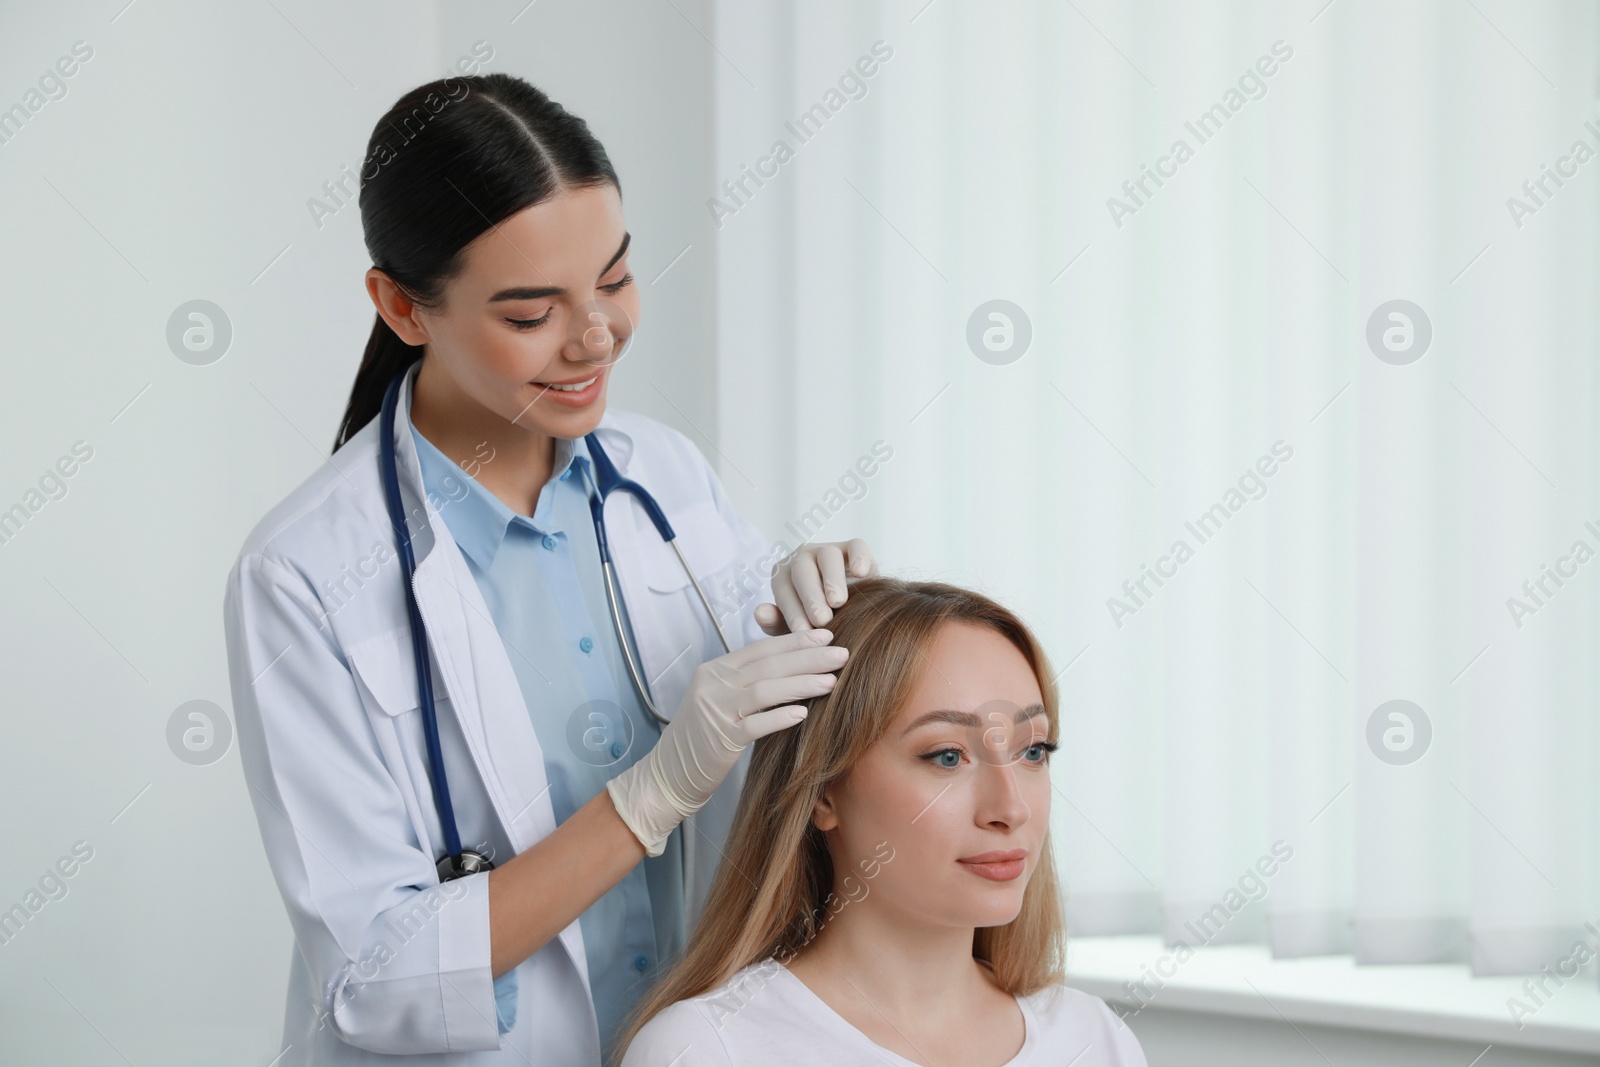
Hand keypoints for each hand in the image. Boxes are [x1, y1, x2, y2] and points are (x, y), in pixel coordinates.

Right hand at [605, 629, 847, 855]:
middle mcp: (712, 685)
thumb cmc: (701, 738)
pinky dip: (780, 717)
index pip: (760, 648)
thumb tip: (790, 667)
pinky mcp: (719, 740)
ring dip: (801, 684)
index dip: (795, 641)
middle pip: (768, 664)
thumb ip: (745, 681)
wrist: (668, 775)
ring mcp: (714, 711)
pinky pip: (754, 725)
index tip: (827, 636)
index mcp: (714, 670)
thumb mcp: (718, 700)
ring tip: (832, 682)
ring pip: (764, 690)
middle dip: (808, 657)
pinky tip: (804, 714)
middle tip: (842, 654)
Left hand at [756, 538, 877, 633]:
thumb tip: (760, 613)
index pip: (783, 589)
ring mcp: (829, 550)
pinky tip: (862, 573)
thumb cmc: (816, 619)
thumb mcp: (796, 625)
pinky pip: (856, 547)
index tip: (802, 631)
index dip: (791, 610)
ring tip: (838, 602)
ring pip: (828, 557)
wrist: (852, 611)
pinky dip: (859, 557)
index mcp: (784, 575)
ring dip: (832, 579)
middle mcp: (803, 558)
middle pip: (802, 570)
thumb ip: (776, 623)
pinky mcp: (854, 548)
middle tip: (821, 620)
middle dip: (811, 596)